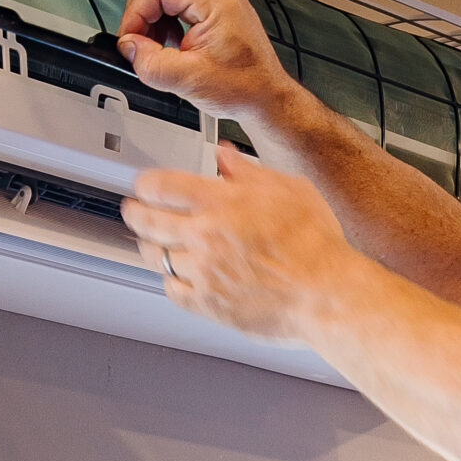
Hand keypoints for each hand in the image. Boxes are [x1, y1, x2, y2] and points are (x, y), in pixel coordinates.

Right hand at [116, 0, 294, 116]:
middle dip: (140, 12)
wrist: (265, 95)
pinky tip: (170, 42)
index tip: (129, 39)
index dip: (134, 13)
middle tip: (137, 42)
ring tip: (156, 46)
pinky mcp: (214, 0)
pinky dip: (164, 17)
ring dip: (152, 15)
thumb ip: (151, 64)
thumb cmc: (245, 86)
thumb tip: (129, 47)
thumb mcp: (190, 80)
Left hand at [122, 143, 359, 339]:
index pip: (160, 186)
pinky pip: (172, 290)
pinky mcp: (208, 304)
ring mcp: (203, 271)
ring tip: (152, 242)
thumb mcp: (289, 189)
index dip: (144, 184)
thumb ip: (249, 171)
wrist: (326, 294)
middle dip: (135, 213)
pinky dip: (169, 280)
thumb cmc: (316, 245)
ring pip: (156, 256)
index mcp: (221, 202)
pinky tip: (177, 275)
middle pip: (147, 220)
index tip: (143, 186)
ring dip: (150, 246)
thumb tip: (225, 157)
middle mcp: (205, 235)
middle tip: (133, 211)